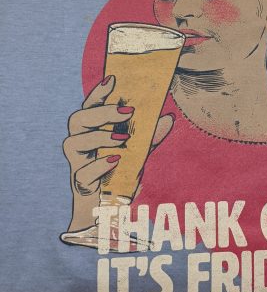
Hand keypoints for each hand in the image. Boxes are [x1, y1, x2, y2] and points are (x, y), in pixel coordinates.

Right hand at [63, 76, 173, 231]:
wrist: (105, 212)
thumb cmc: (118, 176)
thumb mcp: (138, 154)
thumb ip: (149, 137)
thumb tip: (169, 118)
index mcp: (91, 132)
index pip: (89, 107)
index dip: (98, 93)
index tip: (112, 79)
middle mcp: (80, 144)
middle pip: (77, 119)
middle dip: (99, 112)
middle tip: (125, 111)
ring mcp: (77, 164)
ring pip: (73, 142)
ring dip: (98, 136)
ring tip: (121, 138)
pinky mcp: (80, 184)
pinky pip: (83, 172)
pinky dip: (99, 165)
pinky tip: (115, 160)